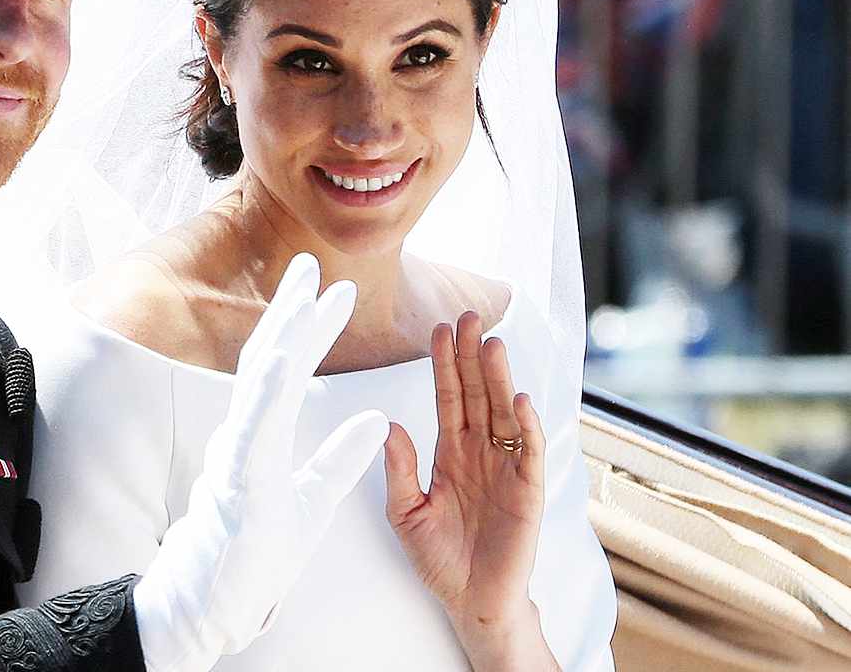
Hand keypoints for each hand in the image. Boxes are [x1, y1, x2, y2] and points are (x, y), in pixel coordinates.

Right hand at [133, 253, 389, 671]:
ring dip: (281, 337)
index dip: (309, 328)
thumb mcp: (314, 499)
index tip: (335, 290)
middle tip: (310, 265)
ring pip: (258, 384)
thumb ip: (342, 457)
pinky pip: (252, 430)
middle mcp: (244, 434)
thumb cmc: (258, 553)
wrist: (219, 602)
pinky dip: (266, 393)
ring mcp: (237, 454)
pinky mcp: (238, 482)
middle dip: (290, 311)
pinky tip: (281, 361)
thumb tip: (379, 418)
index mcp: (262, 435)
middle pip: (268, 360)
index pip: (288, 370)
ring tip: (302, 296)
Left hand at [384, 312, 554, 667]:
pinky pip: (528, 452)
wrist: (471, 602)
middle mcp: (479, 452)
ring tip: (492, 344)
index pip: (447, 397)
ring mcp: (505, 468)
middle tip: (467, 316)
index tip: (436, 328)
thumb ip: (398, 470)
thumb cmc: (439, 559)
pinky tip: (518, 399)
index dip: (443, 364)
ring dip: (499, 379)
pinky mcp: (528, 492)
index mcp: (450, 453)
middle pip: (477, 394)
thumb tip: (389, 424)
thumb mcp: (405, 512)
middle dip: (471, 356)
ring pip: (502, 413)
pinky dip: (525, 425)